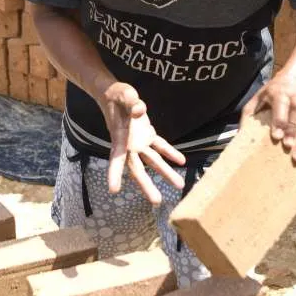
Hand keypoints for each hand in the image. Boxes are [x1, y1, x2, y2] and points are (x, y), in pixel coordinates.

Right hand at [100, 82, 185, 204]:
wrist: (115, 94)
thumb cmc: (117, 95)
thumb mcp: (123, 94)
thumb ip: (131, 102)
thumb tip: (140, 110)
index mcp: (120, 138)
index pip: (116, 158)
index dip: (114, 174)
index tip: (113, 190)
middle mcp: (129, 145)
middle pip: (137, 168)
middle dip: (146, 185)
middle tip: (157, 201)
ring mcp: (138, 141)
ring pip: (152, 161)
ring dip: (165, 172)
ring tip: (179, 185)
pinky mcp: (147, 135)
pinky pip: (160, 147)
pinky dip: (170, 153)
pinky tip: (181, 162)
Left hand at [244, 72, 295, 164]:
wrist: (295, 80)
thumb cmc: (271, 94)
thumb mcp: (258, 98)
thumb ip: (249, 114)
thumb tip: (240, 135)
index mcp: (281, 94)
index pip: (281, 107)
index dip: (280, 121)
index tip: (276, 136)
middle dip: (293, 132)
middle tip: (288, 147)